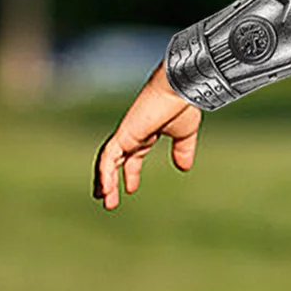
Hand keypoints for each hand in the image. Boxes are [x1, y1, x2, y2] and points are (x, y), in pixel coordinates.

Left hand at [93, 66, 201, 209]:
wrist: (179, 90)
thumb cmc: (183, 105)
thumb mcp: (185, 134)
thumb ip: (183, 151)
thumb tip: (184, 168)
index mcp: (145, 134)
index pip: (132, 156)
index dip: (130, 173)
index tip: (130, 189)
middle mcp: (132, 135)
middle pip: (114, 161)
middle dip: (110, 181)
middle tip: (106, 200)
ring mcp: (125, 134)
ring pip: (107, 162)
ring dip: (105, 182)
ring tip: (105, 200)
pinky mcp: (123, 135)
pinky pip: (108, 158)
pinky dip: (105, 173)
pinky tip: (105, 189)